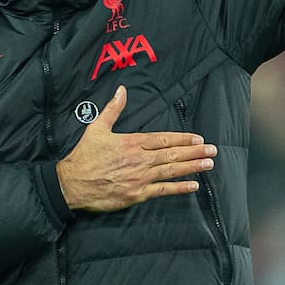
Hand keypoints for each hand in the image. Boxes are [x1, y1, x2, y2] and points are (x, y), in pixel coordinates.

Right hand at [55, 85, 216, 211]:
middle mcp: (140, 159)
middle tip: (213, 150)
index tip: (198, 138)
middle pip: (172, 153)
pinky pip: (162, 191)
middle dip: (194, 152)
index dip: (183, 138)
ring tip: (208, 164)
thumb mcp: (97, 128)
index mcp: (132, 142)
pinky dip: (179, 188)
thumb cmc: (84, 156)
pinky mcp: (136, 195)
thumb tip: (122, 90)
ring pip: (171, 170)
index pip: (163, 138)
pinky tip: (194, 185)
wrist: (71, 184)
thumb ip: (113, 109)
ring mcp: (140, 178)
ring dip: (192, 166)